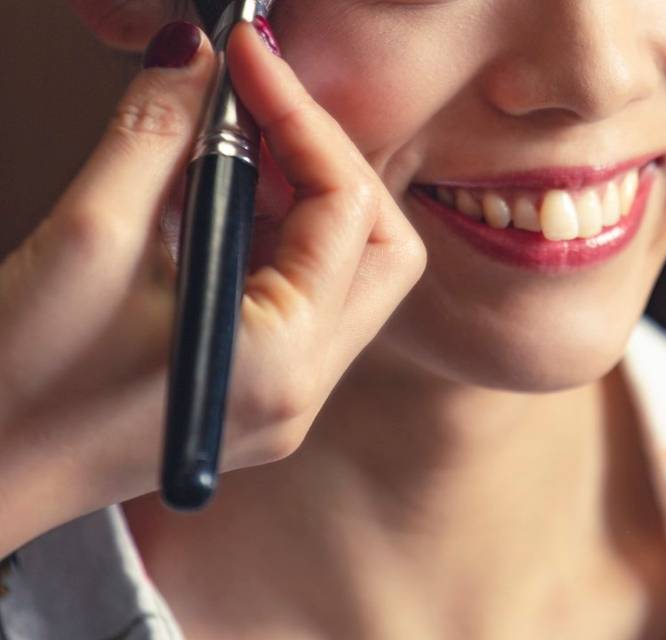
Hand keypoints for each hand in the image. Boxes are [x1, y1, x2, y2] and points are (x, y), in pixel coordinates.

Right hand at [0, 21, 424, 551]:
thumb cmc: (21, 382)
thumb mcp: (92, 237)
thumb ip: (159, 132)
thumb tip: (199, 59)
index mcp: (286, 360)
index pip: (349, 210)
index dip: (304, 120)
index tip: (252, 59)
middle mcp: (306, 388)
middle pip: (381, 248)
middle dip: (331, 164)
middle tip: (261, 111)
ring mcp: (289, 396)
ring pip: (349, 273)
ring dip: (306, 199)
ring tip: (235, 150)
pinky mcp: (261, 390)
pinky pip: (306, 300)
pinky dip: (278, 239)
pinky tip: (220, 206)